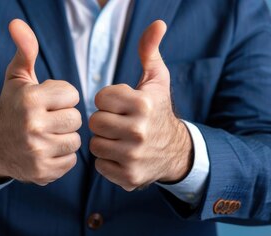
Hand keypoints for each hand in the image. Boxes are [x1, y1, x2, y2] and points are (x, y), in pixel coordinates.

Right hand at [0, 19, 81, 185]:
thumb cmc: (12, 107)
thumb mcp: (17, 78)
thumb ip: (25, 50)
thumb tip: (17, 23)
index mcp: (30, 100)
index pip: (72, 94)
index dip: (62, 97)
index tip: (48, 102)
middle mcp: (33, 126)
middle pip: (76, 119)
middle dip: (65, 118)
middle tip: (49, 120)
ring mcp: (38, 151)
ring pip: (76, 140)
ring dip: (65, 137)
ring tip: (48, 135)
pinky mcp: (43, 172)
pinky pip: (71, 160)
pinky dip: (62, 156)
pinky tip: (47, 150)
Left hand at [88, 20, 191, 190]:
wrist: (176, 152)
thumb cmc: (159, 110)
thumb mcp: (157, 80)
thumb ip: (149, 51)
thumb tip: (157, 23)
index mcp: (143, 104)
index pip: (100, 98)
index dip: (108, 100)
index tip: (121, 105)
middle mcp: (139, 131)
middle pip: (95, 122)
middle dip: (104, 121)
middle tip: (119, 123)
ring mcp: (134, 156)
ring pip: (95, 144)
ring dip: (104, 141)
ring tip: (119, 138)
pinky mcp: (129, 177)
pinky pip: (100, 165)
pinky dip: (107, 161)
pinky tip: (121, 155)